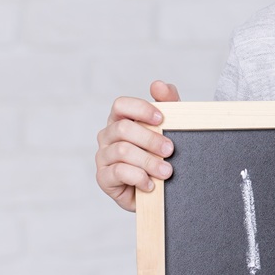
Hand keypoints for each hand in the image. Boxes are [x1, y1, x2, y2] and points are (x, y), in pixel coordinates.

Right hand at [94, 80, 180, 211]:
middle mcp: (108, 136)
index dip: (140, 109)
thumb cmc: (161, 154)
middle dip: (150, 139)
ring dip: (149, 162)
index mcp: (121, 120)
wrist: (158, 190)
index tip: (161, 119)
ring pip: (122, 151)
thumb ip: (169, 104)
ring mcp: (103, 157)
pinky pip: (119, 173)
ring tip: (167, 172)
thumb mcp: (170, 128)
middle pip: (123, 129)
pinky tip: (151, 184)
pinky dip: (139, 178)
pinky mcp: (103, 178)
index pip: (121, 105)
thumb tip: (159, 84)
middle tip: (170, 150)